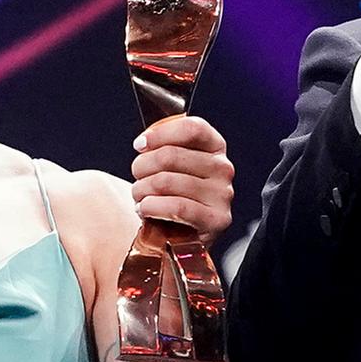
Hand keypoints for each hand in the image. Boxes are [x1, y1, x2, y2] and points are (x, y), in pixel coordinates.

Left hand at [130, 116, 233, 239]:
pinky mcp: (216, 220)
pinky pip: (176, 207)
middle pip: (170, 155)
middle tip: (138, 178)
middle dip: (141, 167)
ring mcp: (222, 195)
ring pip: (166, 181)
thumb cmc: (175, 194)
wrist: (182, 233)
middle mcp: (222, 168)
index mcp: (214, 147)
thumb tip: (143, 142)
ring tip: (140, 197)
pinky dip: (152, 207)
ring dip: (141, 190)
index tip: (140, 145)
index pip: (191, 128)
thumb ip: (163, 146)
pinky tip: (146, 209)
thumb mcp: (173, 164)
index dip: (159, 134)